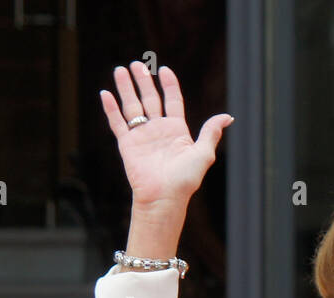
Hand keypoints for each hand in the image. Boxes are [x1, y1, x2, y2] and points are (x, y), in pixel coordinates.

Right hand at [99, 62, 231, 209]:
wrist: (164, 196)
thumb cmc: (186, 179)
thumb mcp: (203, 153)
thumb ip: (211, 133)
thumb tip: (228, 117)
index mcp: (177, 131)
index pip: (172, 101)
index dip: (169, 85)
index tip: (164, 69)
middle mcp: (158, 130)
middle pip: (150, 99)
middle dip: (143, 81)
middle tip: (137, 64)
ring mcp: (142, 136)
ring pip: (132, 107)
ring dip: (126, 88)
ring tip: (121, 70)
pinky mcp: (127, 144)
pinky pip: (117, 123)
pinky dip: (111, 108)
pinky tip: (106, 93)